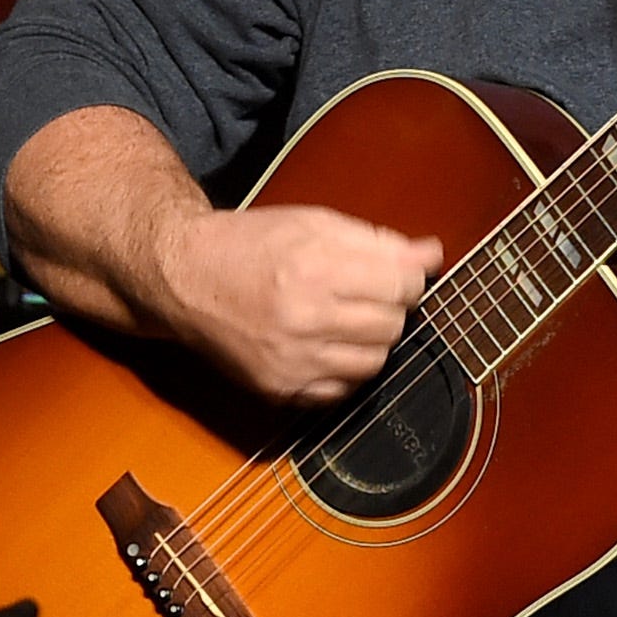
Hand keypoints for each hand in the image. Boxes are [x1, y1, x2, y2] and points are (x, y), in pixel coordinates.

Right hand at [154, 203, 441, 405]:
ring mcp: (292, 359)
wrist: (184, 279)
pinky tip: (325, 345)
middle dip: (390, 308)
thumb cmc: (249, 245)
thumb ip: (376, 241)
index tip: (394, 274)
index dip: (408, 278)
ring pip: (374, 363)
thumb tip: (432, 255)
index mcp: (316, 266)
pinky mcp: (280, 388)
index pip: (402, 285)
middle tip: (366, 294)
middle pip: (393, 325)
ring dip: (371, 341)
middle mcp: (305, 317)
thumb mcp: (313, 224)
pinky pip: (342, 392)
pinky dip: (344, 370)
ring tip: (345, 319)